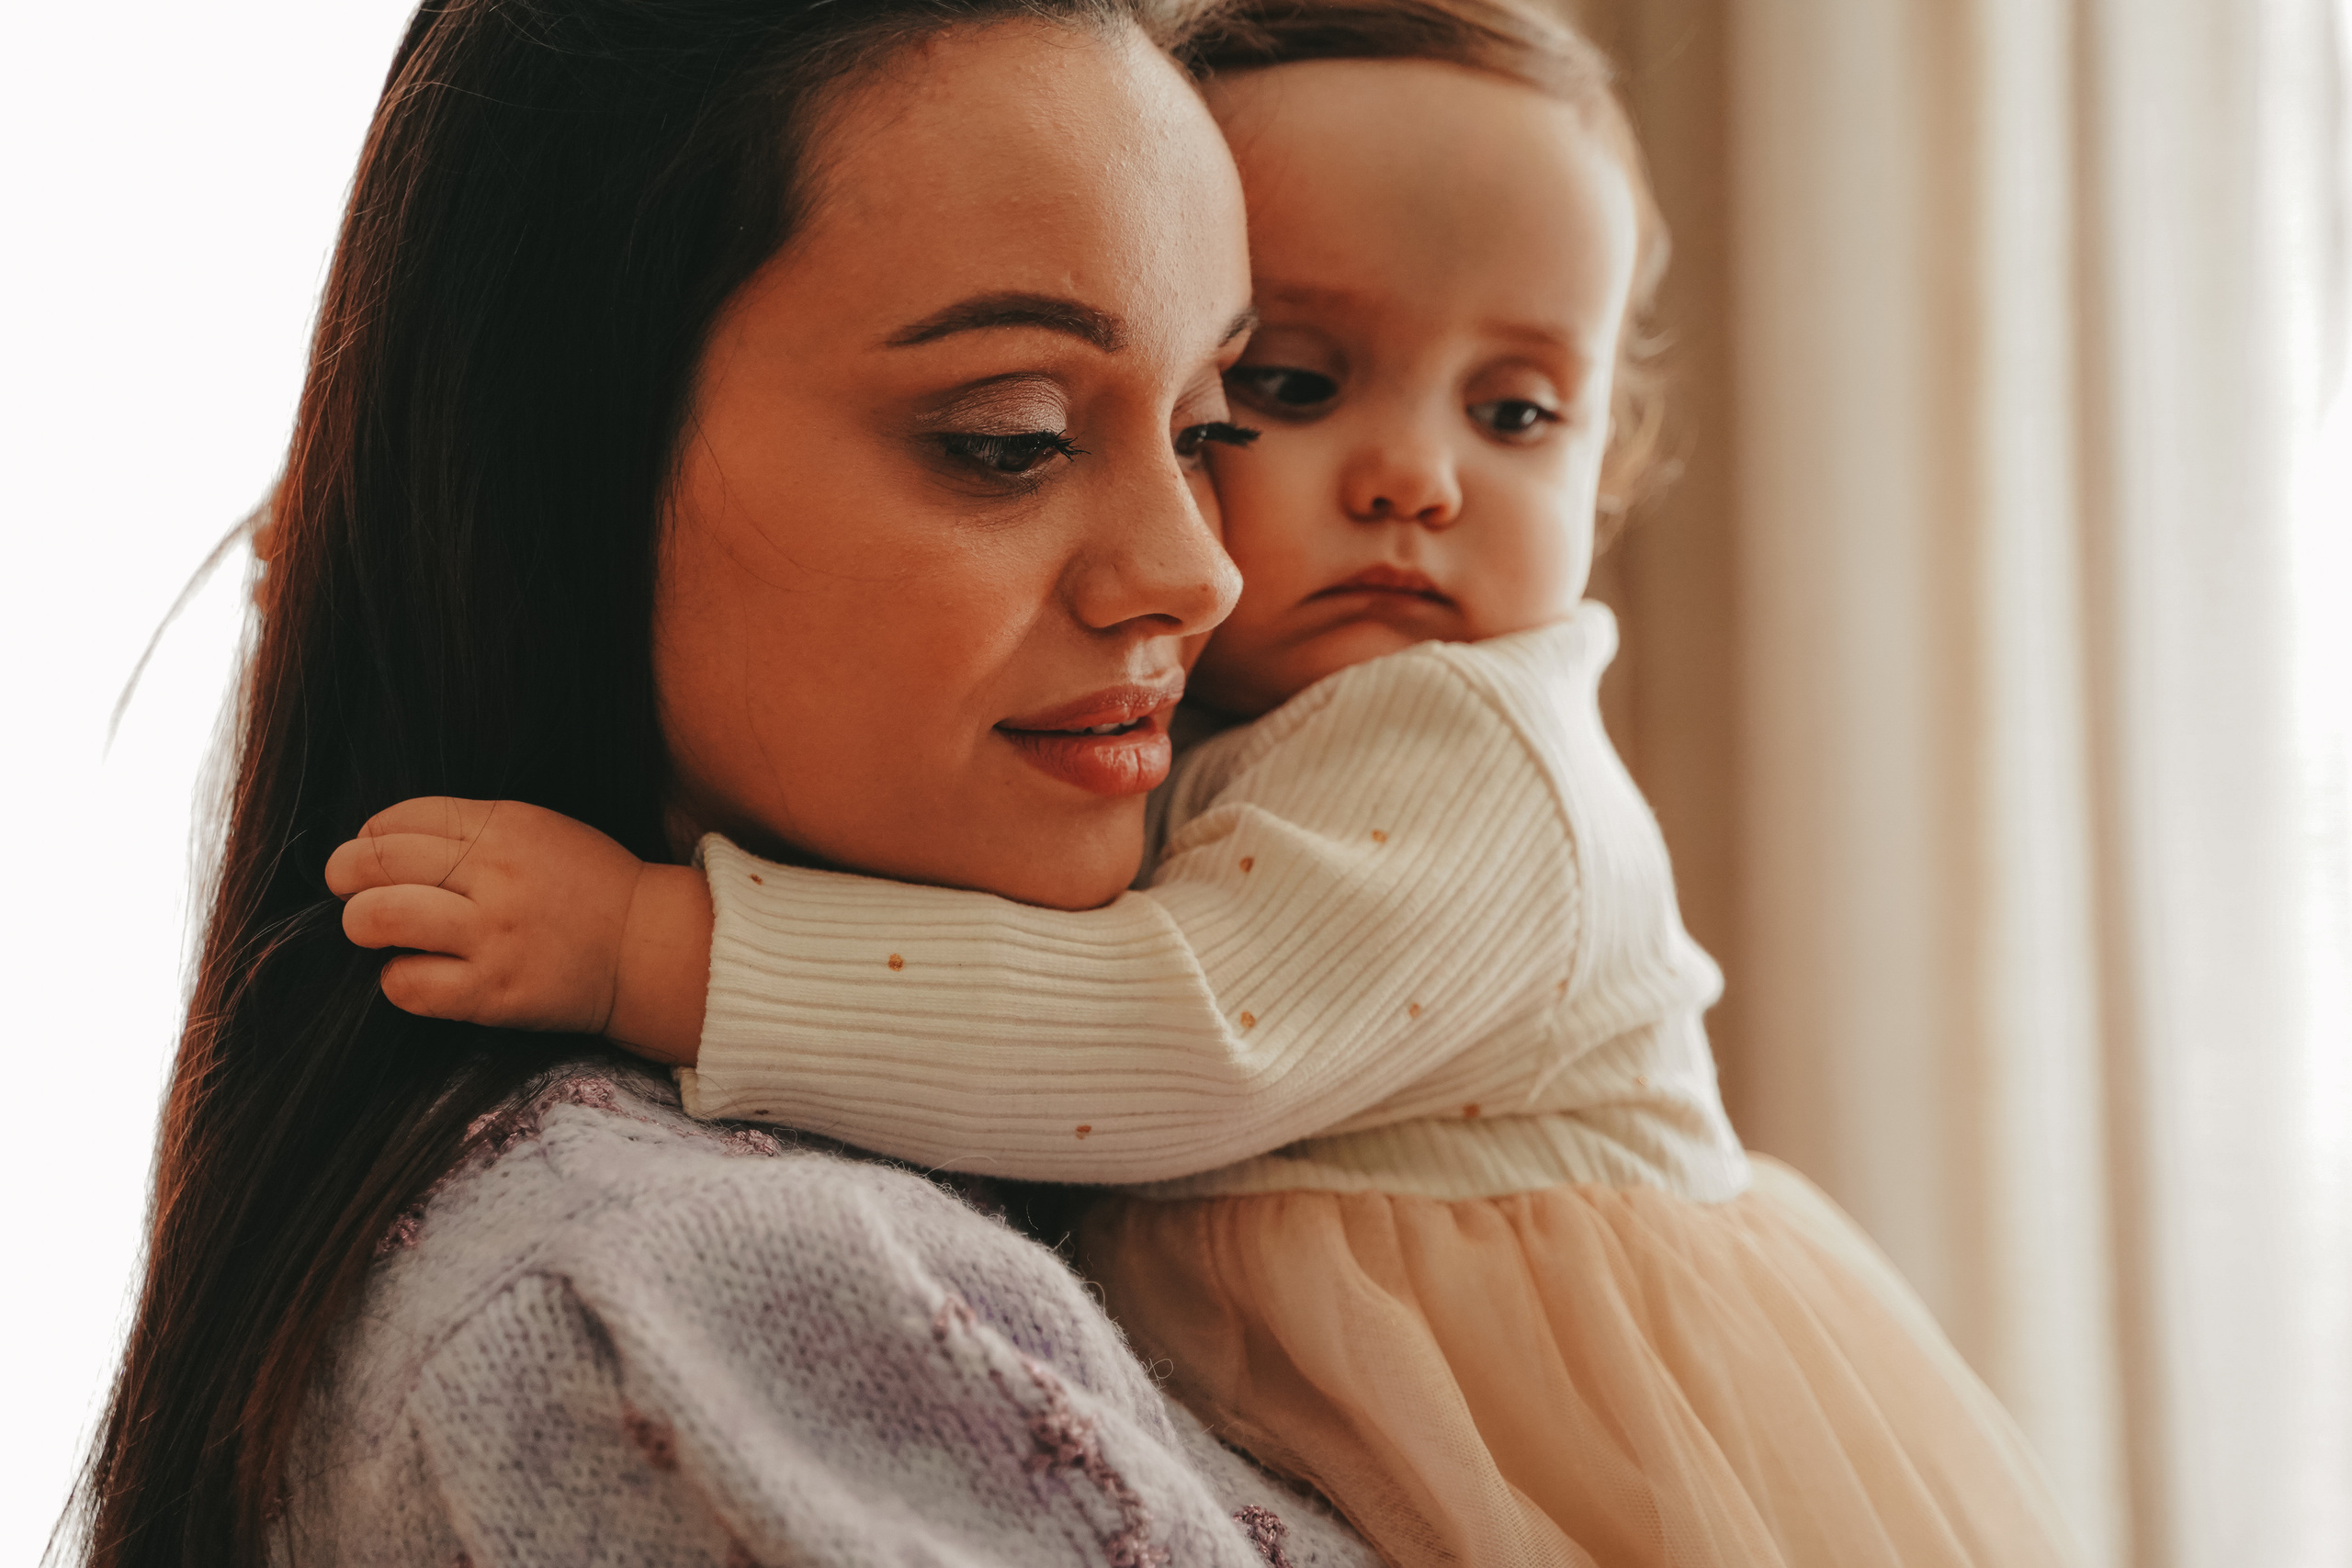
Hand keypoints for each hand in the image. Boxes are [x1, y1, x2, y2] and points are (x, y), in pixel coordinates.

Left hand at [325, 798, 708, 1060]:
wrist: (645, 949)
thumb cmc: (587, 886)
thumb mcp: (539, 830)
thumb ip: (470, 829)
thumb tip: (382, 843)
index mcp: (505, 827)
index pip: (399, 818)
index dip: (369, 835)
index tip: (372, 854)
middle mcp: (496, 876)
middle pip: (375, 861)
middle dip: (345, 875)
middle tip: (350, 890)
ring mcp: (493, 935)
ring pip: (380, 918)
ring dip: (362, 923)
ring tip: (375, 930)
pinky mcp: (493, 991)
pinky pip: (408, 984)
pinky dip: (397, 978)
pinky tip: (415, 972)